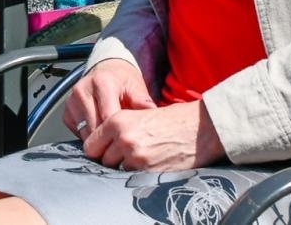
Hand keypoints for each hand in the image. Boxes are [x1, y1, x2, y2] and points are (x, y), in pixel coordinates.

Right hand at [64, 58, 155, 136]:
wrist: (106, 70)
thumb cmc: (122, 80)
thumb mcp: (136, 87)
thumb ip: (143, 103)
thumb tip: (151, 118)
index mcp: (102, 82)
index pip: (108, 117)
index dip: (119, 134)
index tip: (128, 143)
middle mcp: (84, 90)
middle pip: (95, 128)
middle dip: (109, 140)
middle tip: (121, 147)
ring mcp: (72, 100)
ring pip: (85, 133)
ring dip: (98, 140)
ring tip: (112, 139)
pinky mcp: (67, 110)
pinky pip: (77, 132)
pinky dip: (89, 136)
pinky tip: (100, 133)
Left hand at [83, 100, 223, 171]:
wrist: (199, 127)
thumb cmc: (172, 119)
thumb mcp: (139, 114)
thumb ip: (119, 128)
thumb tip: (103, 143)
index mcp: (117, 121)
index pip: (91, 145)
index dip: (97, 150)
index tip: (104, 151)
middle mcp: (123, 139)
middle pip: (103, 160)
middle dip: (111, 160)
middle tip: (125, 155)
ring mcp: (136, 157)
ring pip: (117, 170)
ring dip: (125, 167)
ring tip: (141, 158)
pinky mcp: (149, 171)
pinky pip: (134, 177)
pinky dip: (139, 174)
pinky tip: (150, 164)